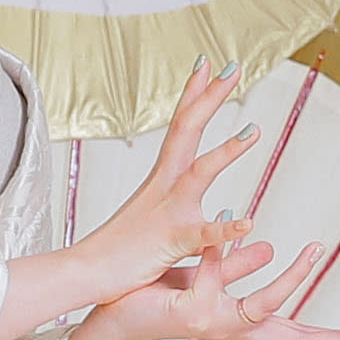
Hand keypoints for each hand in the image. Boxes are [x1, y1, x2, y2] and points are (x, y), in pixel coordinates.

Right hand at [84, 65, 262, 280]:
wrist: (84, 274)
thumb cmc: (121, 252)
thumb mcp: (159, 226)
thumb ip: (190, 217)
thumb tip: (218, 213)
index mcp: (161, 179)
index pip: (180, 126)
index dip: (194, 94)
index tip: (207, 65)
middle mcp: (163, 186)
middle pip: (187, 131)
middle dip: (210, 98)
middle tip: (233, 67)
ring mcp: (166, 212)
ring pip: (198, 174)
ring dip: (226, 152)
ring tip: (254, 130)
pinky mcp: (169, 243)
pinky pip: (200, 235)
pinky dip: (224, 229)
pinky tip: (247, 222)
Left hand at [100, 237, 339, 339]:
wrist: (114, 309)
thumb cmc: (159, 292)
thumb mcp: (207, 275)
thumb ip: (237, 265)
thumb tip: (268, 247)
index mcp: (240, 321)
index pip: (294, 334)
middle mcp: (231, 328)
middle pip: (290, 337)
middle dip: (327, 337)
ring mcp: (211, 324)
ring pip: (260, 309)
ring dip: (288, 280)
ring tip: (312, 248)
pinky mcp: (188, 312)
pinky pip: (212, 281)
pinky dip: (219, 257)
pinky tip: (224, 233)